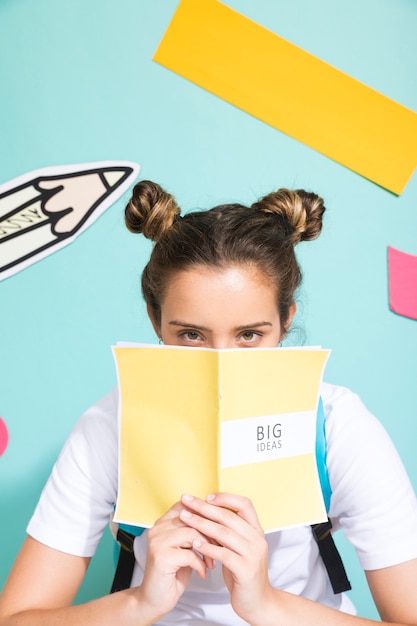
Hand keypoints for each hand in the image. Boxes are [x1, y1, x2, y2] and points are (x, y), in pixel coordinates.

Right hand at [137, 501, 214, 620]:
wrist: (154, 600)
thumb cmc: (172, 574)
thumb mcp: (185, 548)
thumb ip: (193, 532)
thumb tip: (217, 520)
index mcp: (163, 523)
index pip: (186, 506)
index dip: (205, 514)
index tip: (220, 526)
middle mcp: (158, 528)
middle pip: (192, 518)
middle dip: (211, 532)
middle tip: (221, 545)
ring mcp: (157, 542)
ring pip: (192, 533)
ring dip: (207, 548)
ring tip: (211, 561)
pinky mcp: (161, 557)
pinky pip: (189, 554)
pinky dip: (200, 564)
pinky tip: (202, 572)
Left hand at [179, 493, 273, 623]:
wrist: (258, 603)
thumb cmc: (243, 572)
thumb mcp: (239, 547)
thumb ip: (229, 531)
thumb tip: (207, 511)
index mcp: (256, 530)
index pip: (244, 504)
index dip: (225, 497)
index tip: (206, 496)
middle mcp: (257, 539)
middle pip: (229, 516)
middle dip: (205, 507)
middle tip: (187, 500)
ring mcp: (253, 554)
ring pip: (224, 533)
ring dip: (201, 523)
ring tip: (185, 518)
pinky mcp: (246, 570)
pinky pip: (224, 554)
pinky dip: (208, 547)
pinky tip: (195, 542)